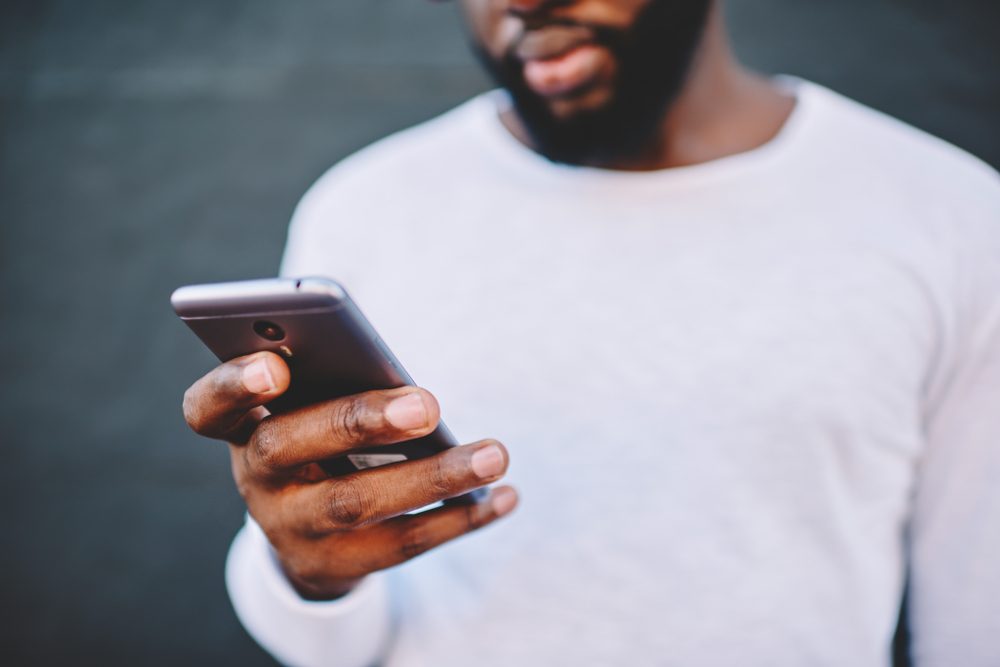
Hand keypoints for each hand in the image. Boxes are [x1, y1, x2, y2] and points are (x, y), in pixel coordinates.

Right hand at [183, 351, 517, 599]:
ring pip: (358, 503)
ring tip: (495, 454)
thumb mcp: (311, 408)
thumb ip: (334, 379)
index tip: (275, 366)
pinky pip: (402, 544)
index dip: (234, 387)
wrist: (307, 526)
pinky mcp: (337, 566)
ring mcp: (292, 529)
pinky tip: (503, 497)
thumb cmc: (319, 435)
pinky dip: (459, 518)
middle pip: (290, 447)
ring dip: (434, 477)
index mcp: (241, 427)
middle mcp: (255, 480)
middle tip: (428, 404)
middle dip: (359, 421)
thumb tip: (407, 383)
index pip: (208, 408)